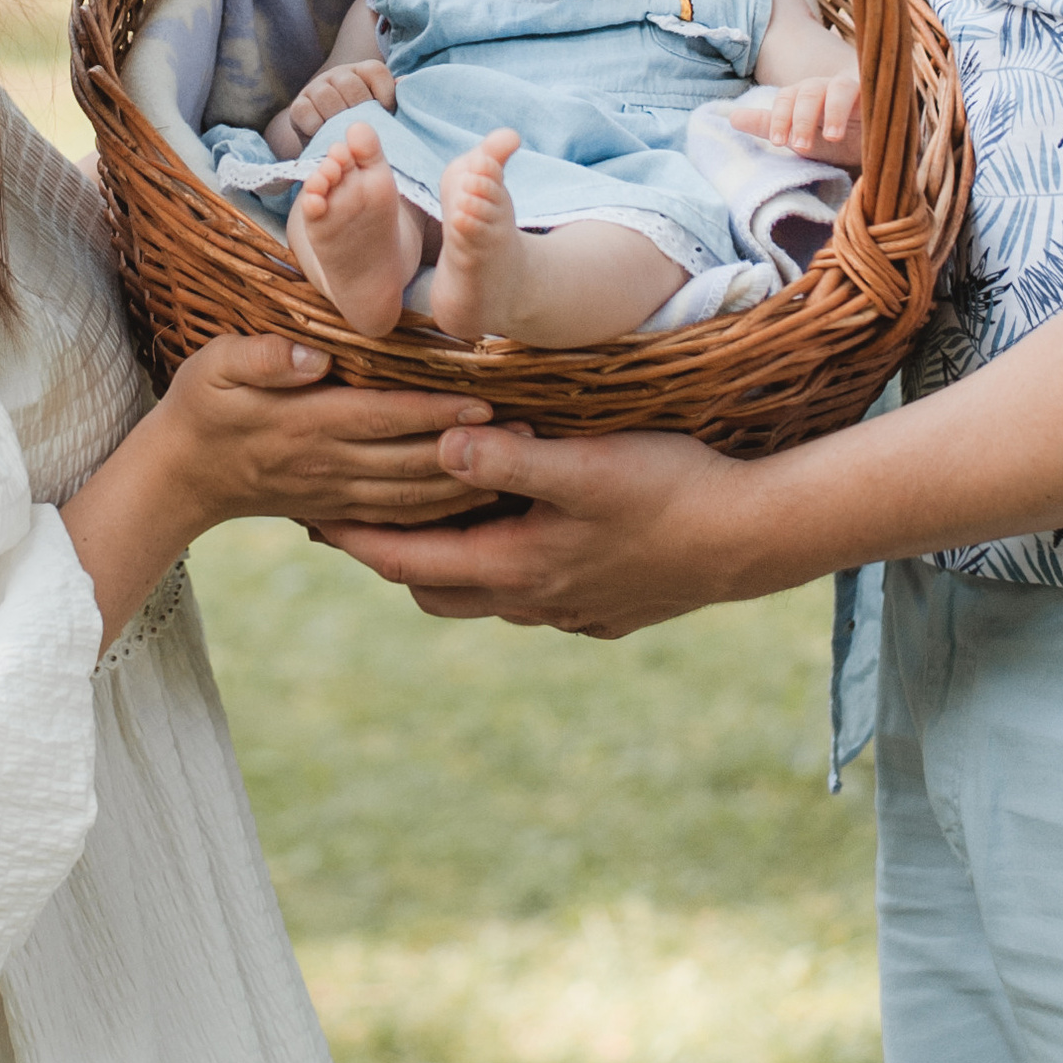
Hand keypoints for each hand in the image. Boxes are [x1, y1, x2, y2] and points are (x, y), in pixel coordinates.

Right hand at [136, 332, 489, 533]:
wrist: (181, 476)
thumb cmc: (202, 405)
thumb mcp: (215, 365)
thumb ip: (263, 358)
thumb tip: (312, 354)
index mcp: (307, 424)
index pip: (384, 417)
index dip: (436, 413)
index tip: (485, 402)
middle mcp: (328, 464)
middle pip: (413, 461)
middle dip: (473, 449)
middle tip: (530, 433)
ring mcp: (336, 495)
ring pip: (415, 496)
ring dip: (468, 482)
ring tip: (520, 462)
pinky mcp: (339, 512)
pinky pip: (399, 517)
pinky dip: (443, 512)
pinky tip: (480, 498)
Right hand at [265, 60, 398, 159]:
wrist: (329, 145)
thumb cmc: (362, 128)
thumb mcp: (383, 115)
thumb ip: (397, 101)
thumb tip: (406, 82)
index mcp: (362, 72)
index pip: (376, 71)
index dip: (385, 94)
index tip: (387, 114)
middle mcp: (338, 75)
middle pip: (350, 84)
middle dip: (359, 110)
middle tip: (363, 129)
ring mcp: (315, 88)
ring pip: (327, 96)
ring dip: (337, 119)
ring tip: (345, 135)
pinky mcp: (298, 106)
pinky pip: (306, 112)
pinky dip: (317, 126)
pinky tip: (325, 136)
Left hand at [316, 420, 741, 636]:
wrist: (754, 539)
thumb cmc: (671, 489)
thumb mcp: (588, 464)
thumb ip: (511, 458)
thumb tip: (437, 449)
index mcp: (516, 567)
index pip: (406, 559)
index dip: (354, 538)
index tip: (309, 516)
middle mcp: (534, 602)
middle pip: (434, 587)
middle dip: (391, 553)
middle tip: (358, 512)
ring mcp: (572, 613)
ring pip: (484, 596)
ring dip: (449, 561)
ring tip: (430, 517)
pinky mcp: (607, 611)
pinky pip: (533, 599)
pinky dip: (505, 571)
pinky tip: (518, 538)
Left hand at [730, 72, 864, 165]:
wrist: (879, 146)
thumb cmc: (837, 138)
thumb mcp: (801, 137)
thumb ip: (767, 125)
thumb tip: (730, 117)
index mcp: (805, 94)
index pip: (786, 97)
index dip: (779, 117)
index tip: (777, 141)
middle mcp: (826, 86)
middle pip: (808, 92)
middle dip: (801, 118)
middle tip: (799, 145)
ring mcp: (854, 87)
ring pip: (837, 89)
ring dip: (832, 112)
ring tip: (832, 136)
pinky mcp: (877, 93)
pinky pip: (869, 91)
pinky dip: (865, 105)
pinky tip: (864, 123)